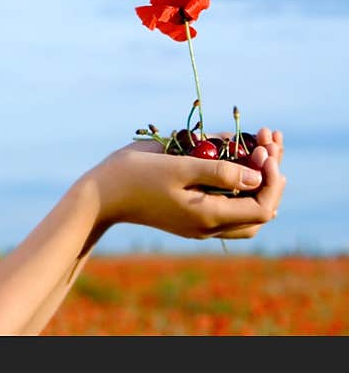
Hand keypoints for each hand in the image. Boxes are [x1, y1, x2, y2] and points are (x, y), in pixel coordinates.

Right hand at [89, 127, 285, 239]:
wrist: (100, 196)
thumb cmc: (134, 176)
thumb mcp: (177, 166)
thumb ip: (218, 171)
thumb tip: (256, 175)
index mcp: (208, 216)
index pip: (261, 206)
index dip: (271, 178)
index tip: (265, 149)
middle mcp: (208, 226)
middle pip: (259, 212)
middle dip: (269, 178)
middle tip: (268, 145)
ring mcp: (198, 225)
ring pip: (245, 214)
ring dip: (257, 184)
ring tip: (259, 152)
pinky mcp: (188, 218)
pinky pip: (227, 209)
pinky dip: (239, 188)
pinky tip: (237, 165)